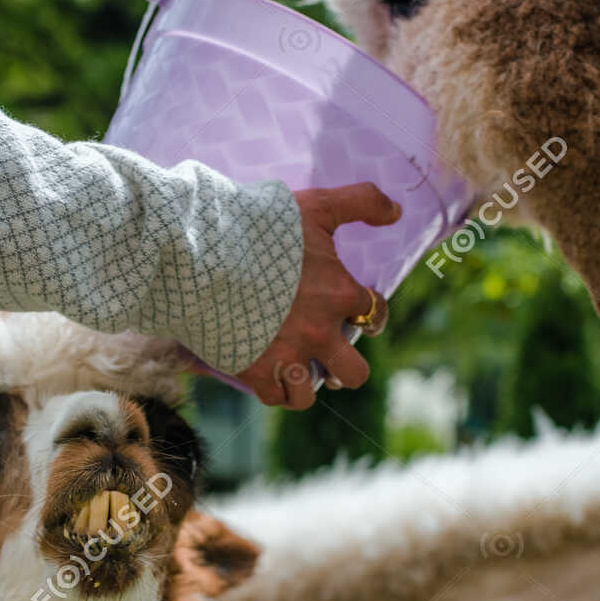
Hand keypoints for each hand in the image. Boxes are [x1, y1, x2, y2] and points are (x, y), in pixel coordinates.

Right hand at [236, 182, 401, 408]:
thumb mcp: (316, 204)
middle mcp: (320, 332)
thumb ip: (361, 202)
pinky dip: (274, 391)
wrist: (203, 250)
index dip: (370, 314)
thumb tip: (397, 212)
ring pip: (310, 395)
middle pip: (355, 373)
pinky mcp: (255, 370)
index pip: (374, 313)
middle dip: (347, 368)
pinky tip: (268, 378)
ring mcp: (287, 355)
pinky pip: (275, 398)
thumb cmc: (259, 224)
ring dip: (307, 385)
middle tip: (331, 355)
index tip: (358, 314)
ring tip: (297, 373)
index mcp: (340, 294)